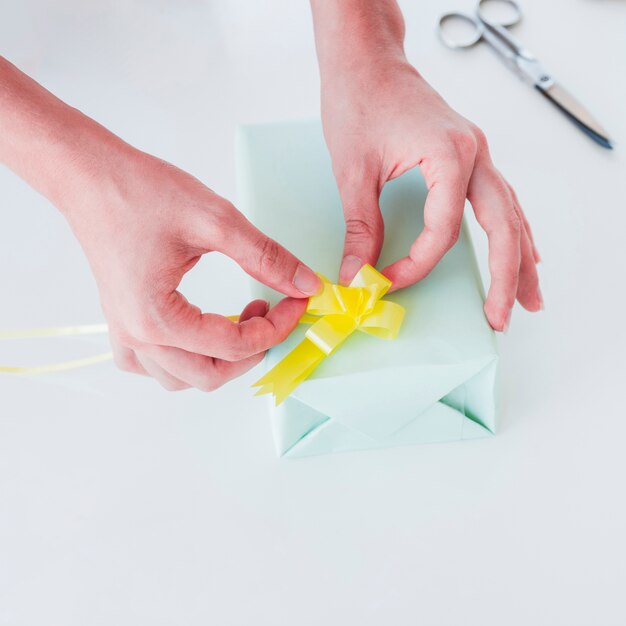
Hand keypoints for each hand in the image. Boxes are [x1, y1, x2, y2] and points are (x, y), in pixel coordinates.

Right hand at [63, 142, 319, 390]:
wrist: (91, 176)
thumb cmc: (142, 192)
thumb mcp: (217, 221)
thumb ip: (266, 258)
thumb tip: (306, 285)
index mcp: (158, 319)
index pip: (233, 346)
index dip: (276, 327)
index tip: (297, 301)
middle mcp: (137, 336)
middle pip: (209, 375)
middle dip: (252, 350)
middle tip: (273, 313)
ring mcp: (125, 332)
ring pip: (181, 377)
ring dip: (220, 358)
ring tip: (241, 318)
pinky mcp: (122, 320)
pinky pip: (152, 365)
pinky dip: (182, 359)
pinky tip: (201, 329)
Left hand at [319, 57, 541, 330]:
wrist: (367, 60)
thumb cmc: (359, 101)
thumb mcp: (354, 171)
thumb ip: (361, 227)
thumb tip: (359, 274)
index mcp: (449, 155)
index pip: (444, 230)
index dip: (417, 264)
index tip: (388, 282)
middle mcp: (475, 154)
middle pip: (503, 226)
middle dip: (506, 276)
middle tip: (501, 317)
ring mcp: (477, 153)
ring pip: (512, 214)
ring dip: (521, 258)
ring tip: (529, 298)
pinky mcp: (469, 155)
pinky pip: (502, 199)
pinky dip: (513, 230)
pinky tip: (522, 249)